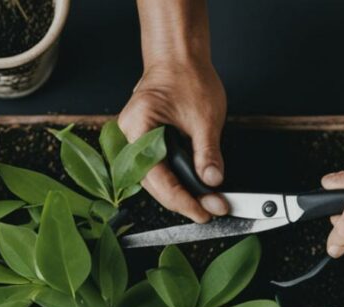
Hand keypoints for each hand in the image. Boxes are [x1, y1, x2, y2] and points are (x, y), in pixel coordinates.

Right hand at [118, 60, 226, 222]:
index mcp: (138, 128)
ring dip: (180, 193)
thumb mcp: (205, 118)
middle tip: (210, 211)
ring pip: (155, 179)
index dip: (182, 200)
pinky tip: (193, 190)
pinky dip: (176, 180)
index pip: (158, 178)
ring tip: (205, 204)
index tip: (205, 212)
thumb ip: (208, 153)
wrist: (180, 57)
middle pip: (153, 183)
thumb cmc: (187, 76)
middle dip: (183, 201)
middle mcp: (130, 137)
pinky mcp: (145, 142)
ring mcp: (135, 140)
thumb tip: (213, 181)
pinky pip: (158, 168)